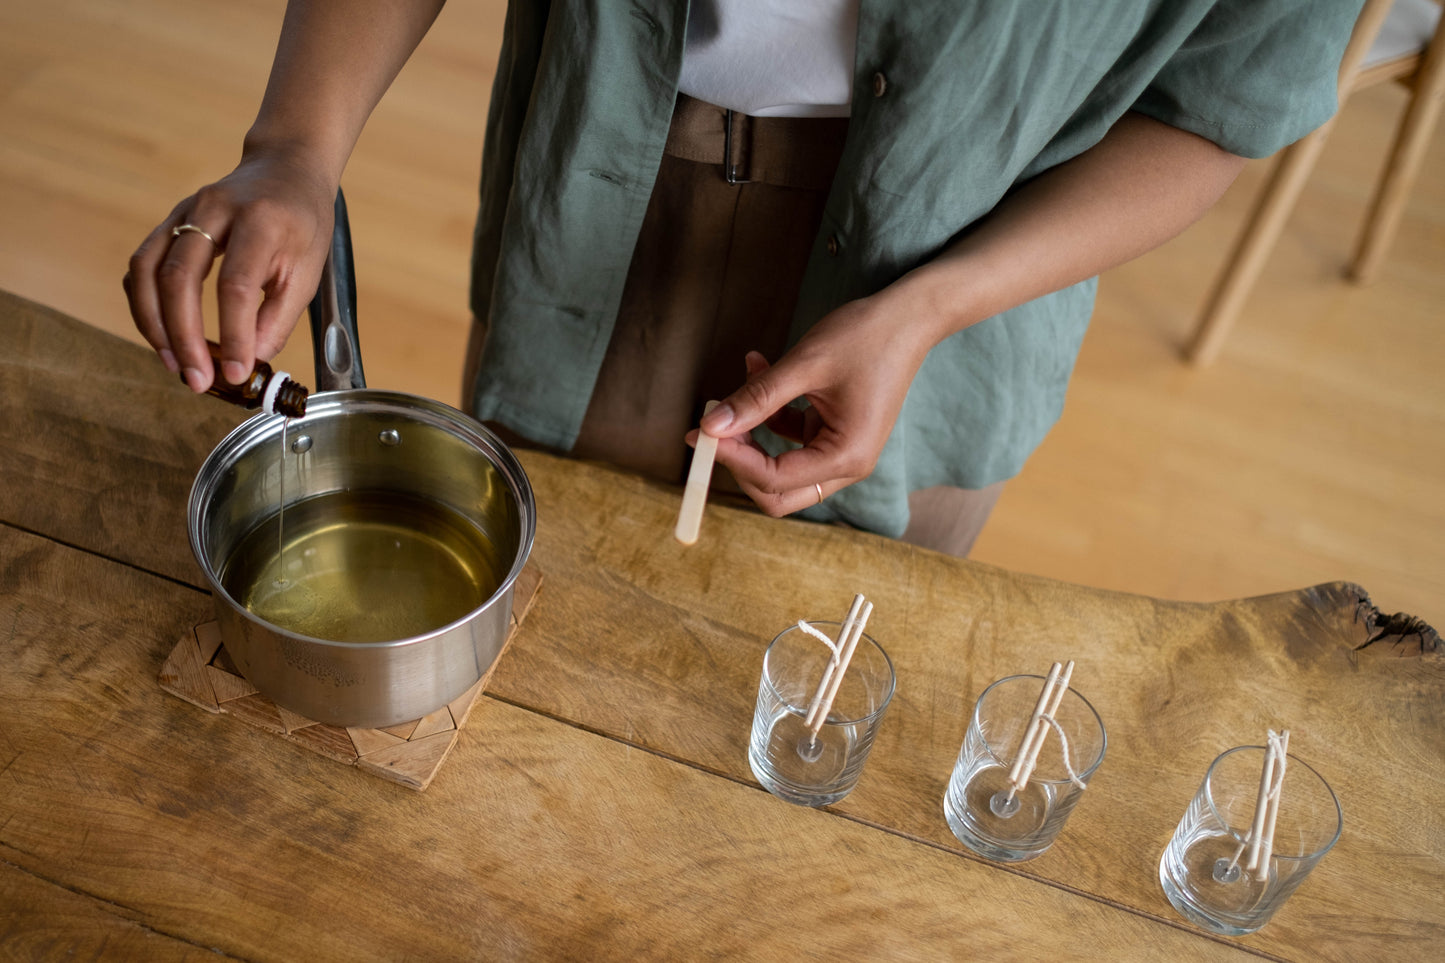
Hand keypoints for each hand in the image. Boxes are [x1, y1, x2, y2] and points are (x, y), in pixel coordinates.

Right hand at [123, 148, 335, 391]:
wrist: (284, 169)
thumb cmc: (301, 223)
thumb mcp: (308, 270)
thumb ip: (279, 317)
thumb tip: (248, 361)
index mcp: (261, 221)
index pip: (236, 285)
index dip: (232, 334)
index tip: (235, 373)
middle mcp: (214, 210)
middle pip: (180, 277)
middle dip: (184, 337)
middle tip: (196, 379)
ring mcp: (184, 211)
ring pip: (148, 270)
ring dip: (154, 324)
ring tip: (174, 365)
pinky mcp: (168, 221)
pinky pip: (142, 265)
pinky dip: (144, 304)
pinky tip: (161, 335)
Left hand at [698, 292, 933, 516]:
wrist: (908, 316)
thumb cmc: (866, 337)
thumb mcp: (805, 365)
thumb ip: (757, 398)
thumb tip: (710, 425)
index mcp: (846, 456)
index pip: (774, 479)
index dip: (733, 458)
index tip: (703, 430)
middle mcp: (846, 464)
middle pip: (777, 492)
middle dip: (741, 461)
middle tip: (714, 425)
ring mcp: (840, 451)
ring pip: (778, 467)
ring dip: (752, 431)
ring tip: (743, 379)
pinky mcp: (832, 433)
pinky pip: (789, 439)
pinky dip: (769, 413)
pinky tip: (758, 368)